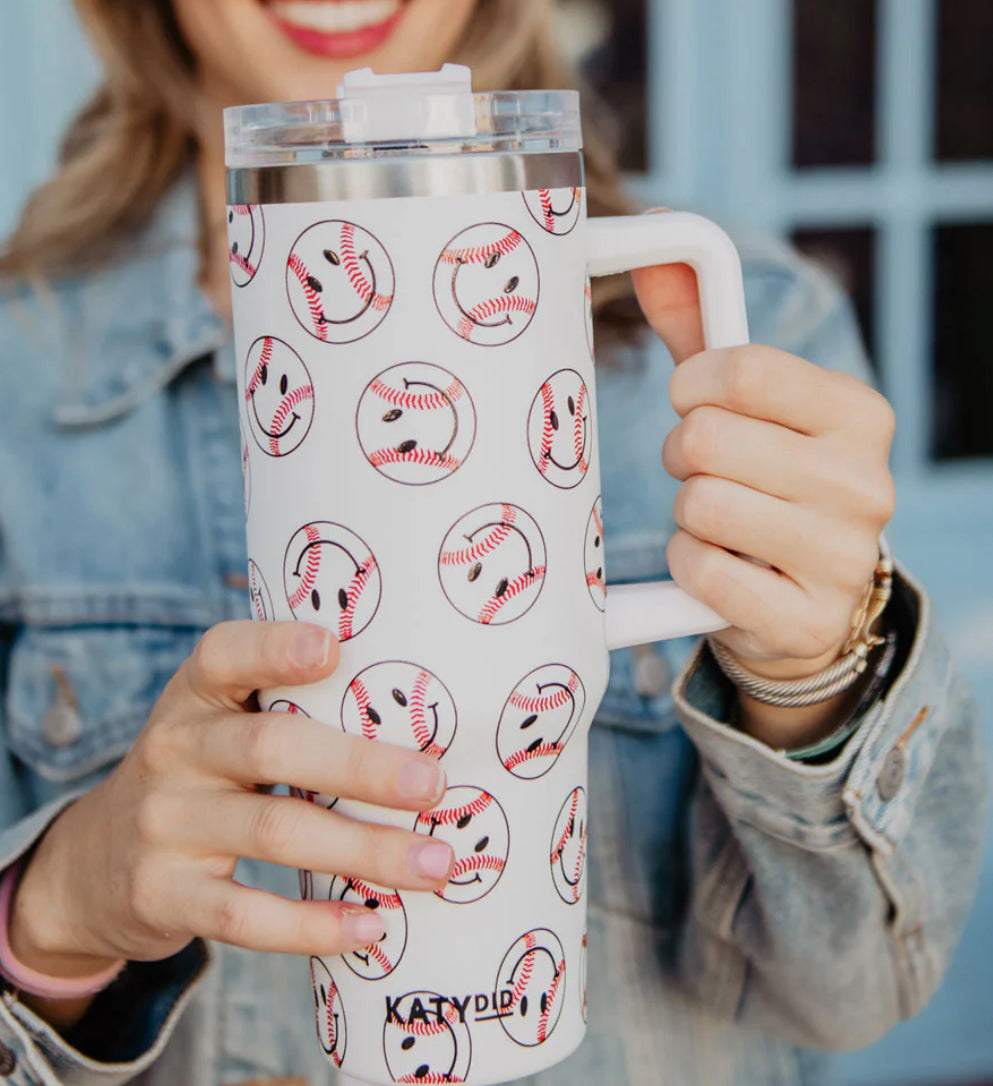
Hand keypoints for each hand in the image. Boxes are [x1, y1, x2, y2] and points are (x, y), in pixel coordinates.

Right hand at [11, 621, 452, 980]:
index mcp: (196, 696)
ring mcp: (163, 824)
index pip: (223, 654)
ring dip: (364, 850)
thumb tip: (424, 727)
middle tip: (432, 785)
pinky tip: (370, 928)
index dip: (274, 647)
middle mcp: (173, 750)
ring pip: (273, 832)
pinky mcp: (161, 894)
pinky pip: (242, 915)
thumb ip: (289, 712)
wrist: (92, 864)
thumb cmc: (199, 777)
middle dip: (359, 766)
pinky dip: (312, 926)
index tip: (332, 649)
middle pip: (269, 748)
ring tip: (435, 863)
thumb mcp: (218, 728)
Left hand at [632, 259, 895, 740]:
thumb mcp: (747, 406)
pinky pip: (702, 572)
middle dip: (682, 457)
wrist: (806, 603)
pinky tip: (722, 569)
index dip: (691, 387)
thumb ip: (702, 326)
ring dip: (686, 515)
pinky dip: (691, 568)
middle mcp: (865, 482)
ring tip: (720, 523)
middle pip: (706, 440)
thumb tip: (659, 237)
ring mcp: (843, 557)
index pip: (741, 370)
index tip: (693, 405)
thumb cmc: (766, 484)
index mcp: (858, 413)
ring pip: (698, 505)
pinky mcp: (805, 619)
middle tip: (707, 475)